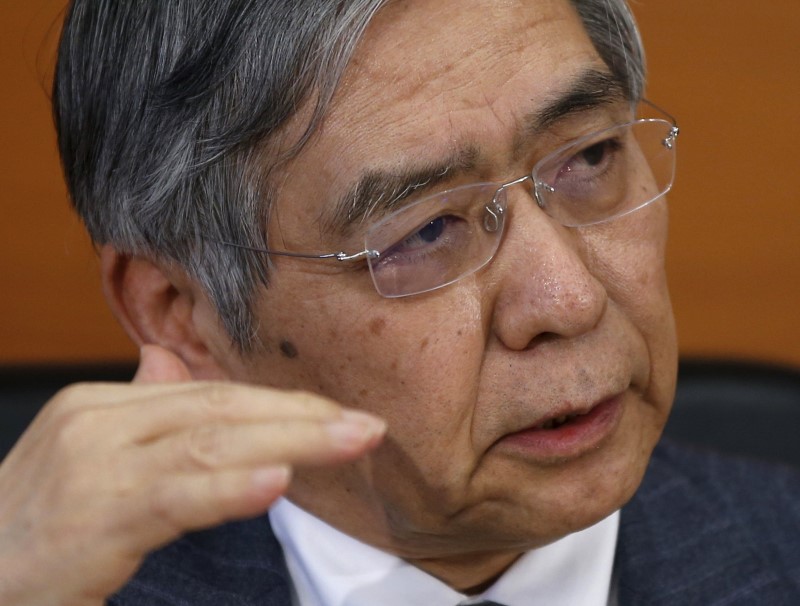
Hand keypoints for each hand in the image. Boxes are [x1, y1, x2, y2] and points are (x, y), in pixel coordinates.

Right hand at [0, 345, 384, 605]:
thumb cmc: (32, 527)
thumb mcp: (85, 459)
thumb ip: (139, 413)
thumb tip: (178, 369)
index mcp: (104, 407)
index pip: (210, 394)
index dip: (282, 404)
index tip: (340, 414)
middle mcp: (99, 422)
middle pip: (219, 408)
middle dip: (301, 415)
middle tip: (367, 424)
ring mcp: (92, 464)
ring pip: (210, 442)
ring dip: (291, 440)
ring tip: (352, 439)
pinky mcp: (90, 517)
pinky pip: (174, 495)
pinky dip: (230, 486)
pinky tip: (277, 478)